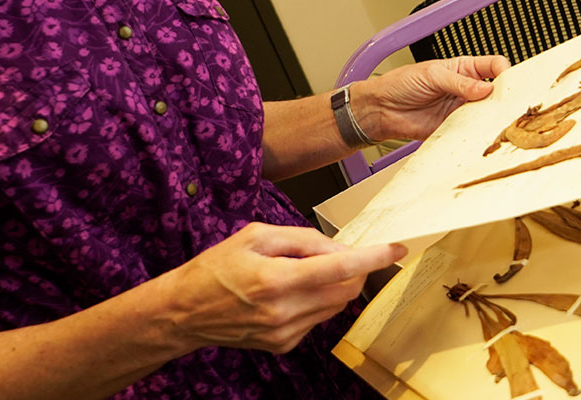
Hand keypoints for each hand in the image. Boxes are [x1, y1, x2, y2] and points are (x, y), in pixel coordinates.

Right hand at [162, 223, 403, 353]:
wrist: (185, 312)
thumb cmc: (216, 267)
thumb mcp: (256, 235)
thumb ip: (302, 239)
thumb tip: (338, 246)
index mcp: (276, 280)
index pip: (340, 268)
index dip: (373, 257)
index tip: (395, 248)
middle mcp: (284, 312)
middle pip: (346, 291)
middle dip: (356, 269)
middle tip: (342, 252)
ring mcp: (284, 333)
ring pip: (334, 306)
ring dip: (335, 285)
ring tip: (302, 270)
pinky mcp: (283, 345)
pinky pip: (316, 318)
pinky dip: (315, 300)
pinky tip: (289, 292)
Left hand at [357, 55, 509, 141]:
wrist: (382, 109)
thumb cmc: (401, 83)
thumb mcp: (432, 75)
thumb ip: (459, 83)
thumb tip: (485, 88)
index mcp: (463, 68)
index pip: (493, 66)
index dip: (504, 72)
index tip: (509, 82)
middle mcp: (466, 89)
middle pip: (495, 91)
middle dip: (504, 97)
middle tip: (508, 104)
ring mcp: (461, 109)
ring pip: (487, 112)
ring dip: (492, 116)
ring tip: (496, 119)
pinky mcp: (454, 127)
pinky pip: (472, 130)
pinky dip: (478, 132)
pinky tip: (480, 131)